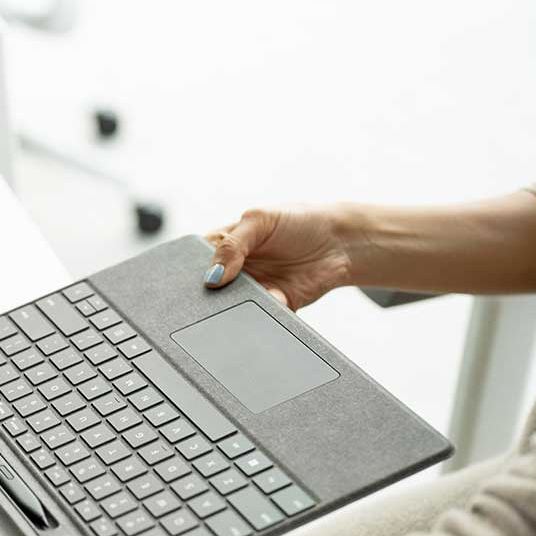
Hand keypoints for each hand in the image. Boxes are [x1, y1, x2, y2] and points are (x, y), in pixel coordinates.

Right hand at [203, 206, 359, 308]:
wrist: (342, 242)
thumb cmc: (300, 221)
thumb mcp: (260, 220)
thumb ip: (232, 245)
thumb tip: (212, 276)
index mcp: (224, 244)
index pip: (196, 259)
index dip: (192, 269)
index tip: (197, 276)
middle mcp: (235, 269)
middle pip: (211, 289)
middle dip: (213, 293)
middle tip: (219, 289)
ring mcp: (253, 288)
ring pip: (233, 306)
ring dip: (238, 305)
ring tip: (250, 292)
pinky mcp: (273, 305)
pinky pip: (261, 315)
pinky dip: (264, 311)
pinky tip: (275, 296)